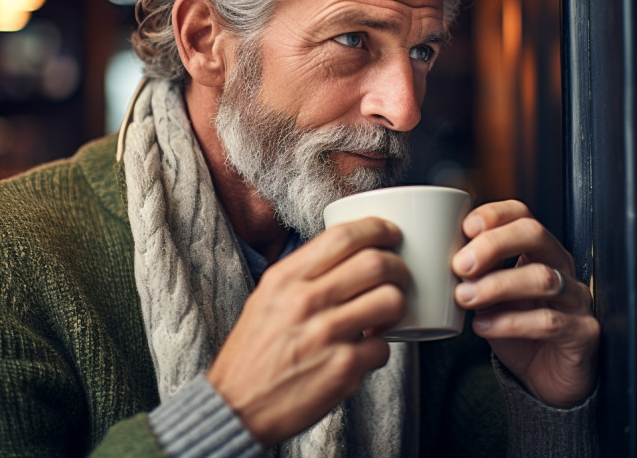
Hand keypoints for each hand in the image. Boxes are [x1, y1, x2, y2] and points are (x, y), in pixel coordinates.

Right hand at [206, 218, 409, 446]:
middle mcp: (305, 301)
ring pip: (390, 300)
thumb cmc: (254, 352)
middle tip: (399, 277)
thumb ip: (303, 274)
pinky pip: (384, 347)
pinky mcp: (343, 369)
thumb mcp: (266, 298)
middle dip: (399, 267)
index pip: (342, 236)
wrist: (236, 407)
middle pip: (376, 263)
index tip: (390, 234)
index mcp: (286, 278)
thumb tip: (347, 255)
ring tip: (386, 314)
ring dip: (397, 306)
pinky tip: (365, 351)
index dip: (377, 229)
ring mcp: (326, 335)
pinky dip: (381, 349)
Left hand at [451, 200, 598, 407]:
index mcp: (537, 251)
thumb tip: (433, 257)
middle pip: (535, 235)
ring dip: (496, 285)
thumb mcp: (488, 295)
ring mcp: (576, 299)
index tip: (464, 228)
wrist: (547, 377)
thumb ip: (472, 274)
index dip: (495, 215)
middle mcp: (561, 267)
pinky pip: (548, 321)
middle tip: (460, 264)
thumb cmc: (516, 328)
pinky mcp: (582, 332)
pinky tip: (483, 326)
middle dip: (494, 244)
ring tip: (464, 297)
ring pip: (542, 278)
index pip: (522, 215)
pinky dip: (509, 323)